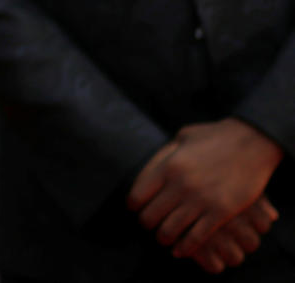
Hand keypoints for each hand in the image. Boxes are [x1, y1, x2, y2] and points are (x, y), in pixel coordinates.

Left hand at [127, 118, 283, 258]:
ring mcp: (201, 200)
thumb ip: (165, 154)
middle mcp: (180, 185)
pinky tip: (181, 250)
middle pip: (150, 217)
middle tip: (150, 225)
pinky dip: (185, 247)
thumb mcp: (182, 138)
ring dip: (164, 237)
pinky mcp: (221, 212)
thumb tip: (150, 169)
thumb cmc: (215, 137)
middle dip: (147, 224)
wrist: (252, 143)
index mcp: (167, 166)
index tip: (137, 209)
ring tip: (164, 237)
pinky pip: (197, 237)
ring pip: (170, 230)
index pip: (138, 196)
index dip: (134, 207)